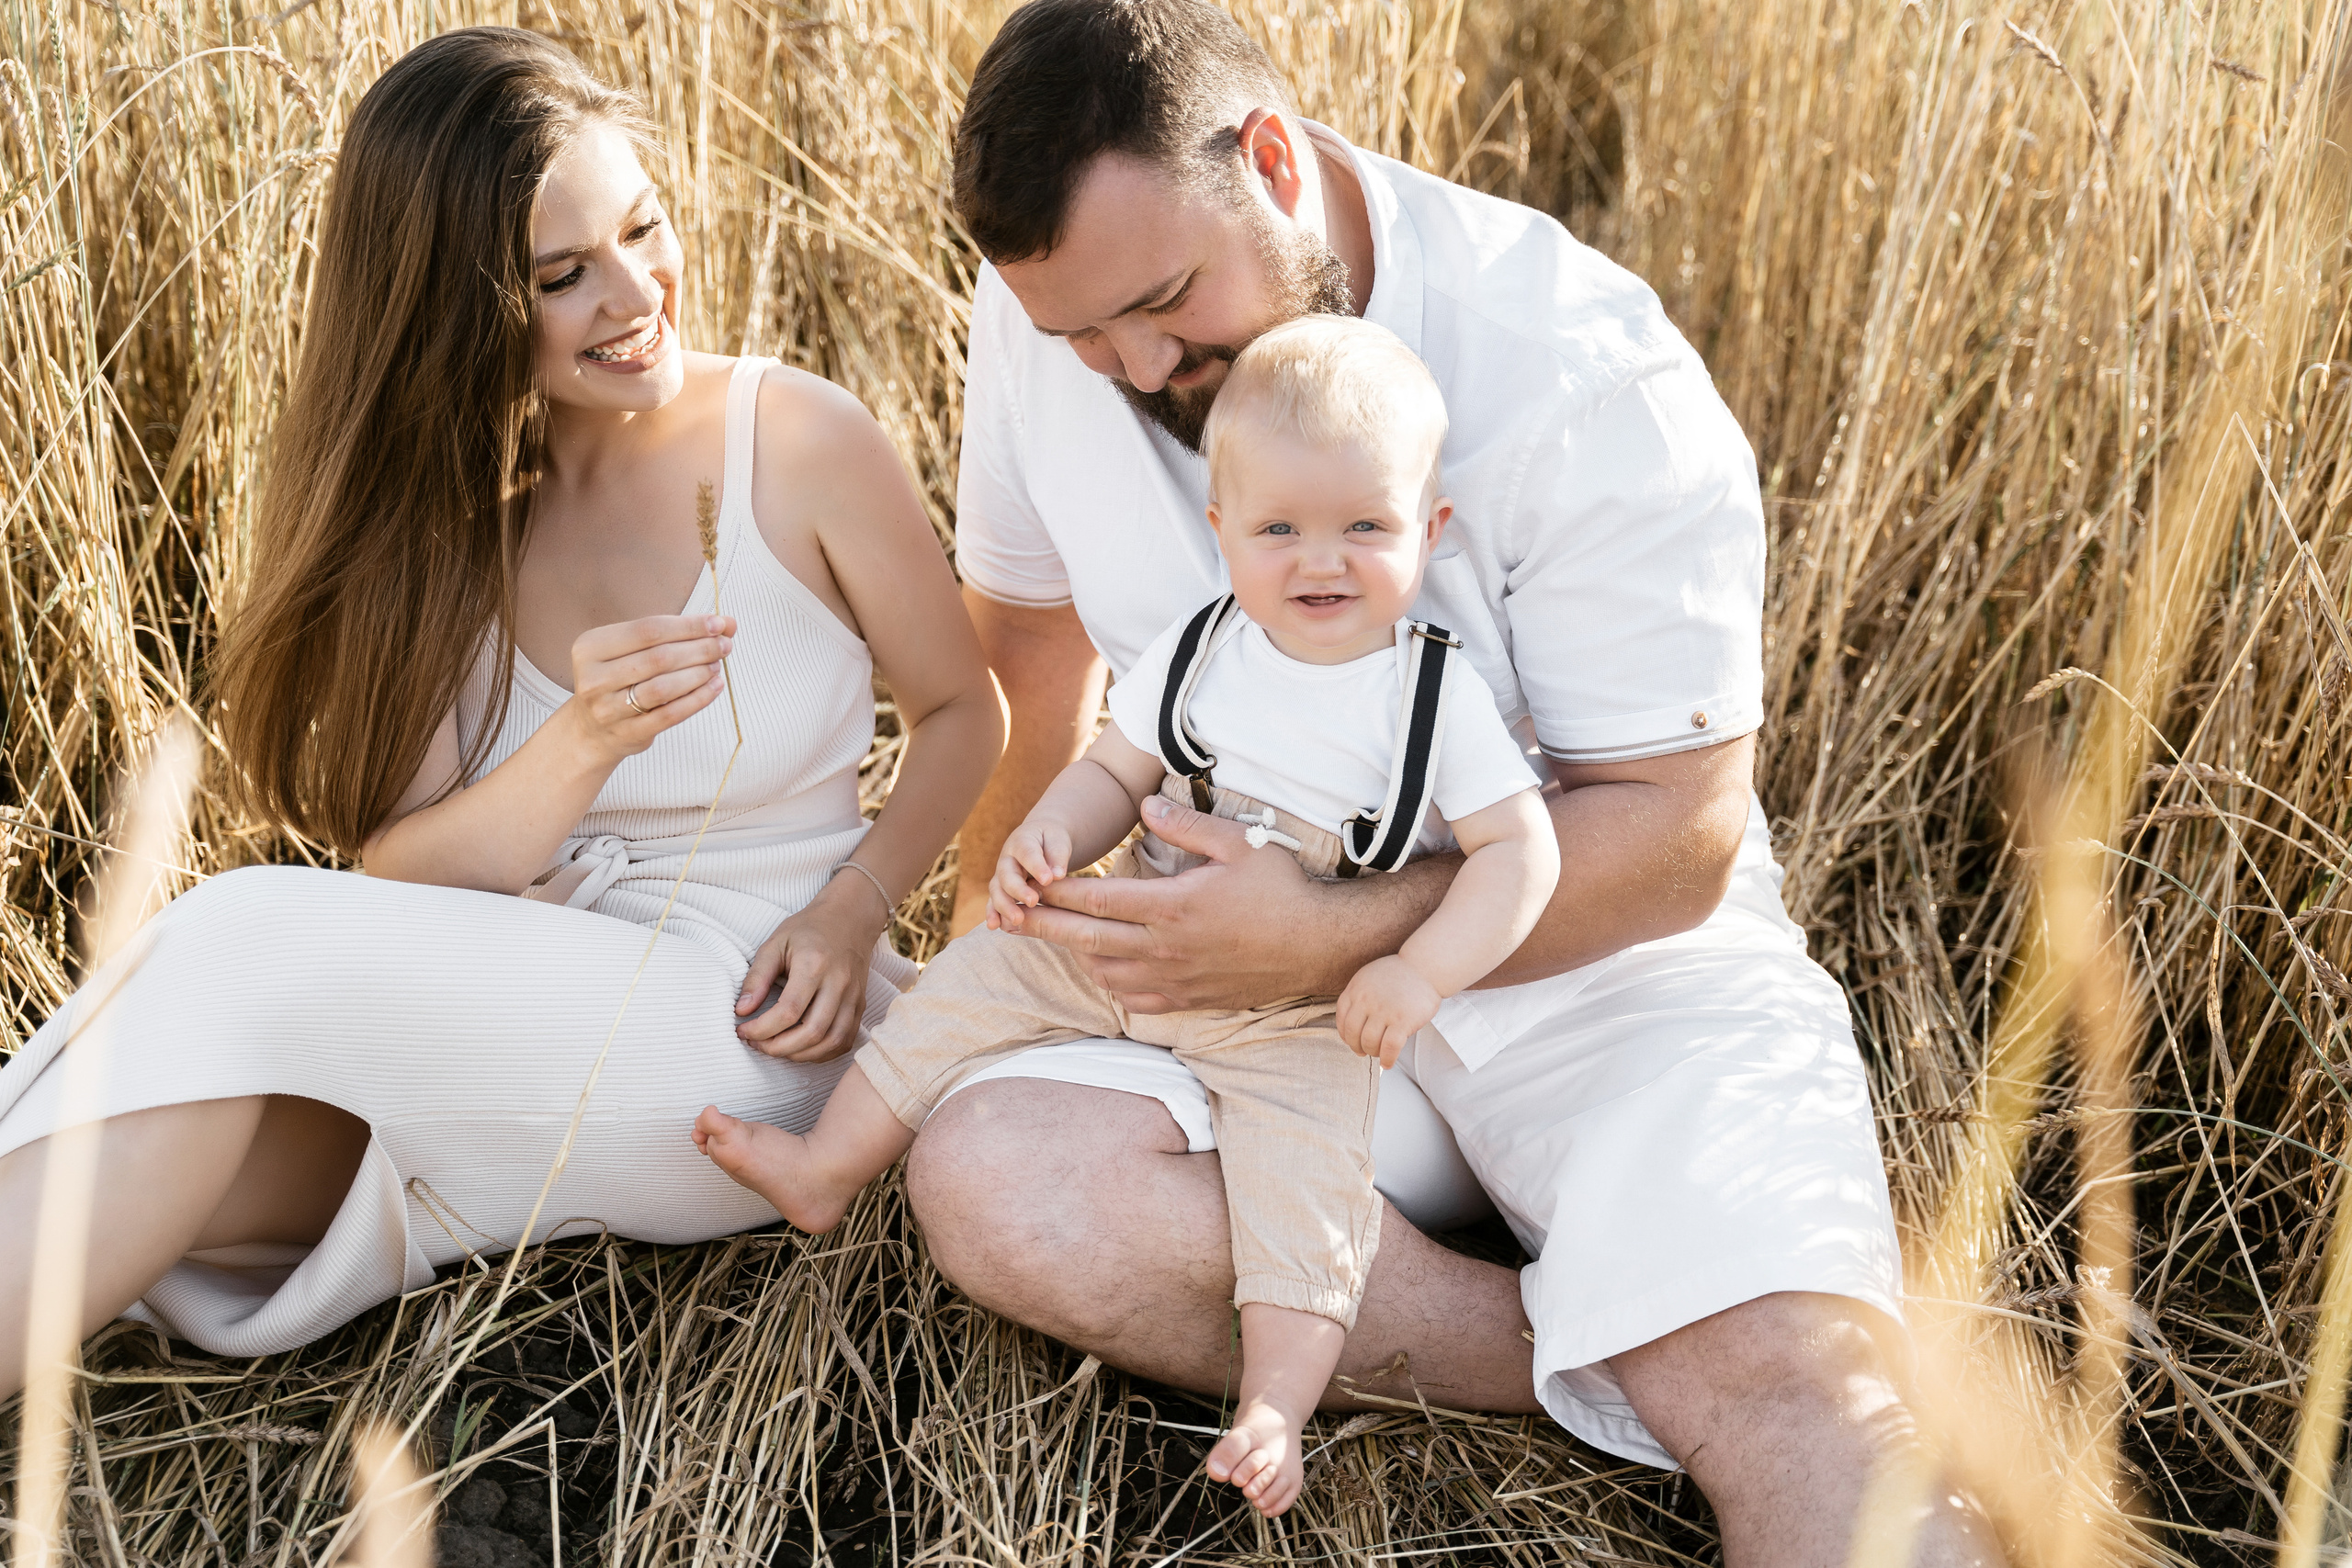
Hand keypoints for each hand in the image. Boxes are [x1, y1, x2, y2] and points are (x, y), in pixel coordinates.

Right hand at [564, 614, 736, 762]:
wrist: (592, 730)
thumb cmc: (619, 679)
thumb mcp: (634, 650)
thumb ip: (677, 633)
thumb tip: (726, 623)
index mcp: (590, 647)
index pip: (648, 629)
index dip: (688, 626)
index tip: (718, 624)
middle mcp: (594, 678)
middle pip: (658, 658)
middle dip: (699, 649)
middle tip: (724, 645)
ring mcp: (608, 709)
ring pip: (663, 687)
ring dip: (698, 674)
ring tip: (717, 665)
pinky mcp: (627, 734)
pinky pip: (670, 715)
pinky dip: (697, 699)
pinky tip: (714, 687)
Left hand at [736, 873, 889, 1060]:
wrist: (850, 918)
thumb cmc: (808, 929)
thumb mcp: (775, 944)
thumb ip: (757, 977)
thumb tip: (741, 1011)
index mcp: (814, 965)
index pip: (789, 1011)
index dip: (762, 1029)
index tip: (743, 1031)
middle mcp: (838, 983)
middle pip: (812, 1032)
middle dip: (779, 1048)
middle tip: (757, 1044)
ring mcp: (853, 997)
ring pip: (831, 1041)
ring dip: (800, 1054)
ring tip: (776, 1048)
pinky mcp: (860, 1005)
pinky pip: (845, 1041)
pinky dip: (822, 1053)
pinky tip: (801, 1048)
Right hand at [987, 821, 1073, 931]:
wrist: (1039, 838)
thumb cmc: (1051, 839)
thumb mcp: (1058, 840)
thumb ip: (1058, 855)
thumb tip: (1057, 875)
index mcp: (1022, 841)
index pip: (1027, 853)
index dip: (1036, 867)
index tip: (1048, 880)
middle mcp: (1007, 858)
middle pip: (1007, 874)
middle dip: (1018, 890)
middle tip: (1033, 901)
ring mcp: (1001, 874)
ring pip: (997, 890)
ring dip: (1004, 905)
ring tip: (1017, 920)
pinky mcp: (1001, 889)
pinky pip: (993, 901)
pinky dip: (992, 913)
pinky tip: (994, 926)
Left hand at [1020, 794, 1382, 1011]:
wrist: (1317, 947)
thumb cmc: (1282, 888)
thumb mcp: (1240, 842)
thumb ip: (1187, 823)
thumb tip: (1146, 804)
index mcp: (1173, 905)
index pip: (1097, 899)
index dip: (1057, 891)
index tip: (1032, 881)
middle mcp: (1166, 947)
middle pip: (1086, 939)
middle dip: (1043, 927)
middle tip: (1008, 918)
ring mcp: (1176, 979)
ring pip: (1106, 972)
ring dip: (1076, 955)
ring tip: (1056, 936)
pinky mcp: (1190, 999)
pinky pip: (1135, 998)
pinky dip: (1111, 983)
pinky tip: (1104, 969)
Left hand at [1334, 955, 1440, 1067]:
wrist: (1425, 967)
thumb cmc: (1398, 975)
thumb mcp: (1369, 978)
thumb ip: (1358, 997)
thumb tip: (1351, 1026)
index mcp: (1356, 989)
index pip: (1342, 1019)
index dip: (1345, 1035)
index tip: (1352, 1041)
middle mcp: (1366, 1000)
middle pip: (1353, 1034)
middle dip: (1357, 1047)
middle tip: (1365, 1051)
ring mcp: (1384, 1011)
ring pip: (1370, 1042)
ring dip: (1373, 1052)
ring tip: (1379, 1053)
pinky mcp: (1402, 1021)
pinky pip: (1389, 1047)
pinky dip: (1387, 1059)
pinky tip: (1388, 1063)